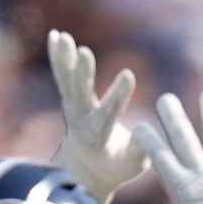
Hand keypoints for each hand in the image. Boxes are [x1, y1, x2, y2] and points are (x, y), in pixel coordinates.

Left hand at [48, 29, 148, 203]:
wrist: (86, 168)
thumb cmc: (117, 165)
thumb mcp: (133, 165)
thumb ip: (140, 149)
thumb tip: (146, 132)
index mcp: (100, 135)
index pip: (109, 112)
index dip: (118, 94)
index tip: (128, 74)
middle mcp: (82, 119)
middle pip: (80, 94)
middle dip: (82, 73)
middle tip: (84, 52)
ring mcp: (72, 107)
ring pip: (67, 81)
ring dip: (65, 59)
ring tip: (64, 37)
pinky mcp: (69, 98)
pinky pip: (62, 75)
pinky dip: (58, 56)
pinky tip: (56, 35)